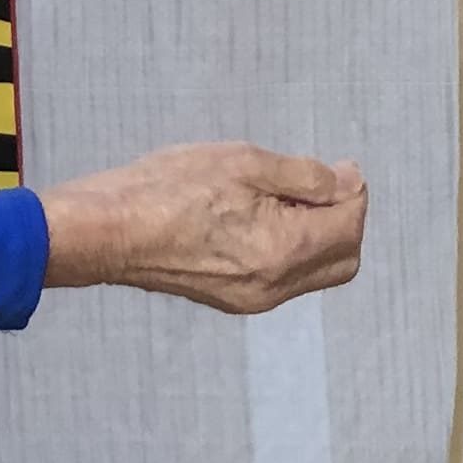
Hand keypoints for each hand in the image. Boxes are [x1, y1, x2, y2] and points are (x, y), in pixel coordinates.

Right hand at [38, 145, 366, 313]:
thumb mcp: (246, 163)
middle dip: (345, 220)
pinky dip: (290, 249)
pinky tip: (263, 217)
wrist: (108, 230)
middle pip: (343, 260)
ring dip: (317, 235)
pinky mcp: (231, 299)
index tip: (342, 166)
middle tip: (324, 182)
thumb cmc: (167, 191)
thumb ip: (306, 176)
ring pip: (314, 273)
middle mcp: (274, 286)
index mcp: (285, 251)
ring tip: (286, 195)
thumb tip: (346, 183)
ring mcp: (251, 298)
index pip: (350, 225)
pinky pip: (283, 279)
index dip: (353, 190)